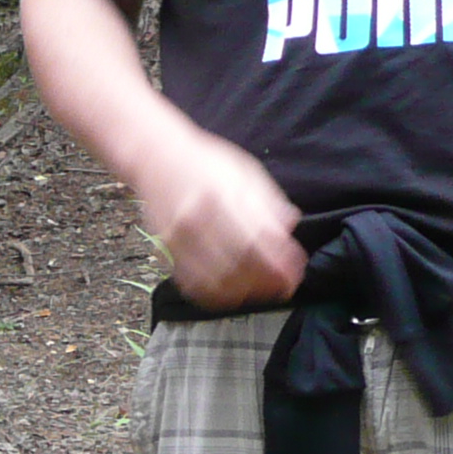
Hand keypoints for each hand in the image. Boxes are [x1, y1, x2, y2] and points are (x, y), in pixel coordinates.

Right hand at [133, 127, 303, 309]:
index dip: (281, 264)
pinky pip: (193, 285)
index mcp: (222, 195)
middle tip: (283, 287)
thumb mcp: (245, 171)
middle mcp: (199, 219)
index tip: (295, 273)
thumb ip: (269, 201)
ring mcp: (180, 238)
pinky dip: (215, 295)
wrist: (157, 158)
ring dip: (244, 293)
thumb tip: (289, 229)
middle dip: (268, 283)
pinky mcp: (167, 250)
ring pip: (217, 281)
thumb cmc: (205, 163)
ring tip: (259, 290)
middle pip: (240, 264)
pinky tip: (231, 291)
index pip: (259, 240)